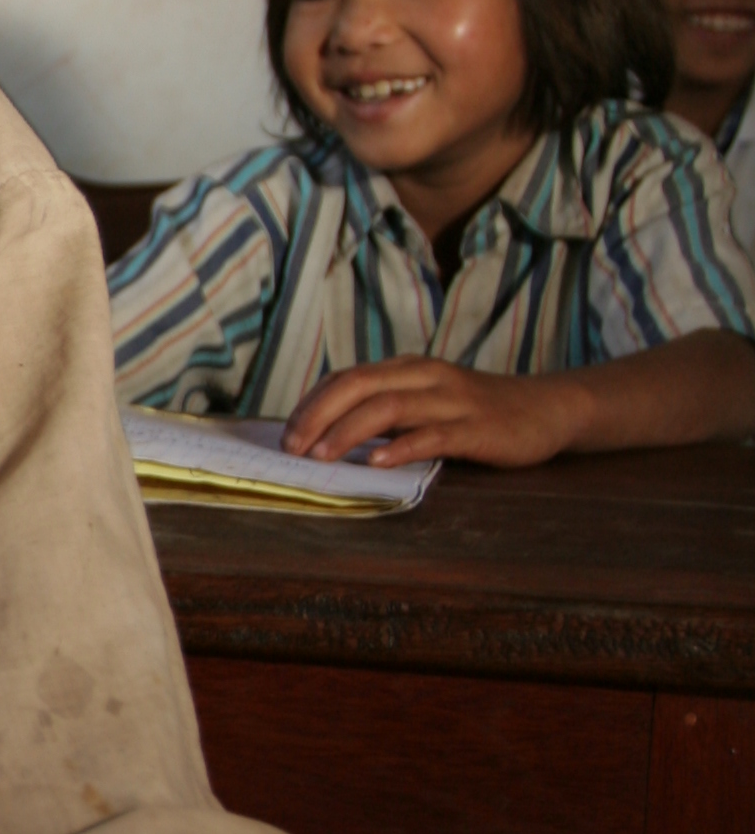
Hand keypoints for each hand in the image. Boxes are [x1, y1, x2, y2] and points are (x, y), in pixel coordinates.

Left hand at [283, 356, 582, 469]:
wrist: (547, 409)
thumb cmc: (477, 412)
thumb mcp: (427, 403)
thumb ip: (386, 413)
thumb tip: (329, 436)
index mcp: (408, 370)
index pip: (347, 378)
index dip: (311, 405)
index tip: (286, 436)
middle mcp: (425, 377)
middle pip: (359, 386)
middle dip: (318, 416)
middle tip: (293, 448)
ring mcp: (452, 401)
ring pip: (389, 407)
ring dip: (349, 431)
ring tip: (322, 456)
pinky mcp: (477, 428)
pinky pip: (433, 434)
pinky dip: (401, 447)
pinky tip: (377, 462)